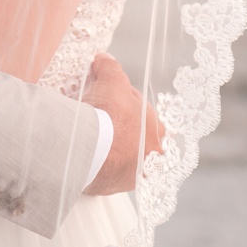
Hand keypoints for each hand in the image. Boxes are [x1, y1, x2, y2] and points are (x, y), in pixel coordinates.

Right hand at [82, 52, 163, 195]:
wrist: (88, 150)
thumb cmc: (108, 113)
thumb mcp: (111, 80)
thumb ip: (110, 67)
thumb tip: (104, 58)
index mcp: (158, 129)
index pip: (139, 112)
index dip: (120, 103)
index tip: (104, 101)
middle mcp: (153, 155)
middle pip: (133, 135)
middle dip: (118, 128)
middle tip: (96, 119)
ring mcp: (137, 174)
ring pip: (122, 156)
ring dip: (109, 148)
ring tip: (89, 138)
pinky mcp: (117, 188)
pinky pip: (109, 173)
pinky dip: (100, 164)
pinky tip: (88, 155)